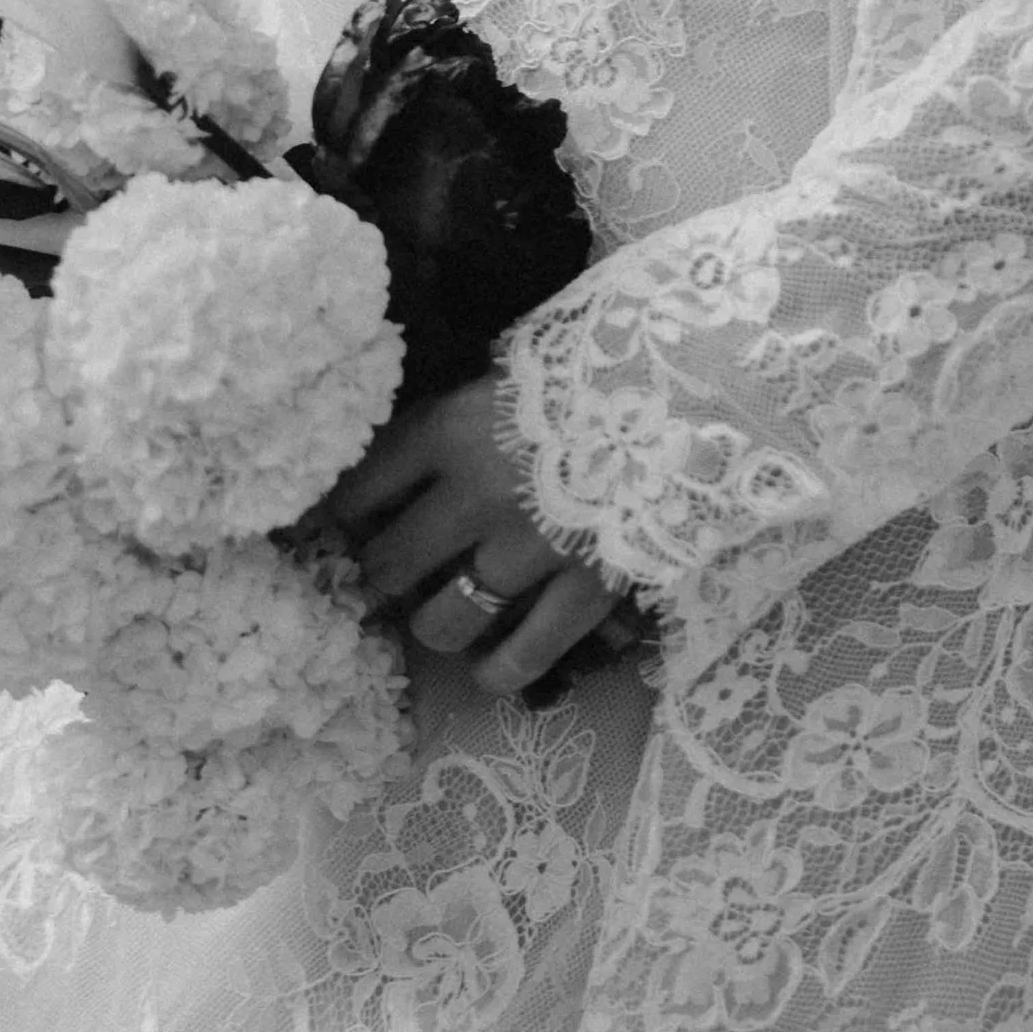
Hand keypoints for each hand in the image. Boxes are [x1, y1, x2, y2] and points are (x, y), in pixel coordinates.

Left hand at [323, 374, 627, 698]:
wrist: (695, 382)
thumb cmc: (602, 360)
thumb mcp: (516, 362)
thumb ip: (464, 405)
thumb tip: (420, 435)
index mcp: (450, 430)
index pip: (360, 487)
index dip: (340, 513)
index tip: (337, 525)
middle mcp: (473, 497)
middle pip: (390, 563)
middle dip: (380, 574)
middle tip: (387, 576)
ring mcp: (527, 552)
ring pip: (443, 622)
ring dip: (433, 624)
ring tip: (440, 616)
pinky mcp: (583, 591)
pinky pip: (522, 655)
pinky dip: (498, 671)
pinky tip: (487, 669)